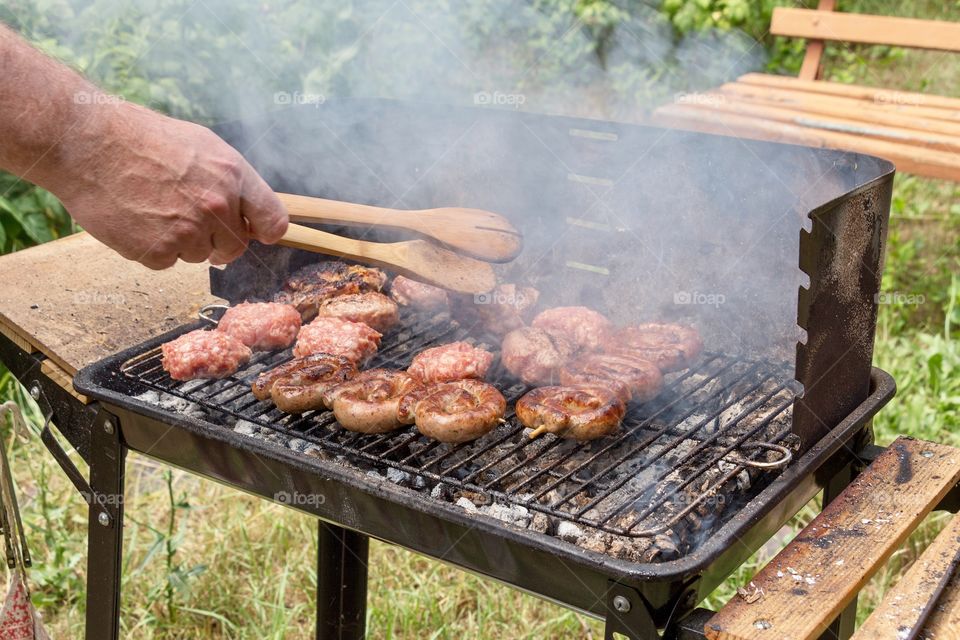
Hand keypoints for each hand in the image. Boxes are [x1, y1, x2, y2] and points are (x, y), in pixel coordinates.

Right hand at [54, 101, 286, 268]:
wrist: (86, 141)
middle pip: (235, 247)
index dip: (265, 231)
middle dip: (216, 241)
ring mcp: (188, 231)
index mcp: (233, 176)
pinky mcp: (158, 251)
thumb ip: (231, 180)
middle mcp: (217, 206)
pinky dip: (152, 248)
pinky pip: (166, 263)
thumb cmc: (142, 138)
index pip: (274, 220)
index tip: (256, 233)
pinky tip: (136, 220)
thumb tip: (247, 210)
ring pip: (198, 256)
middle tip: (186, 219)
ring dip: (180, 242)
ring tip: (152, 209)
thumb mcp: (201, 145)